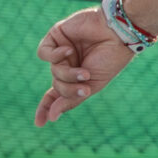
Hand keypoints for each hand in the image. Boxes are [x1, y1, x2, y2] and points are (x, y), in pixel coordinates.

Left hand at [35, 8, 137, 126]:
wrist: (118, 34)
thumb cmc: (111, 59)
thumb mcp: (92, 85)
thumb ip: (71, 100)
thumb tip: (52, 117)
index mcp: (76, 78)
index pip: (55, 95)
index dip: (46, 108)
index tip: (39, 124)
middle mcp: (67, 64)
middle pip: (56, 85)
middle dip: (68, 89)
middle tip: (84, 88)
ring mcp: (61, 51)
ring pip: (53, 70)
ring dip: (67, 74)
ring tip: (84, 71)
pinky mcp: (56, 35)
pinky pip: (44, 53)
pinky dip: (54, 55)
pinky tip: (68, 50)